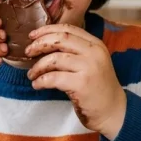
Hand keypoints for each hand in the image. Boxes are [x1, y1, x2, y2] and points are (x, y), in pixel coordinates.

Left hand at [25, 24, 126, 139]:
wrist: (113, 110)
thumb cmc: (97, 87)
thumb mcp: (91, 62)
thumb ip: (75, 50)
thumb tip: (44, 42)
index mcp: (95, 44)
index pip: (68, 29)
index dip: (47, 30)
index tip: (32, 35)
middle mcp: (93, 53)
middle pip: (60, 39)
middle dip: (39, 44)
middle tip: (28, 52)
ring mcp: (89, 68)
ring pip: (54, 59)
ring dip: (38, 66)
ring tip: (32, 74)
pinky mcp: (82, 84)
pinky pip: (53, 78)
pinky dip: (41, 80)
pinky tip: (37, 84)